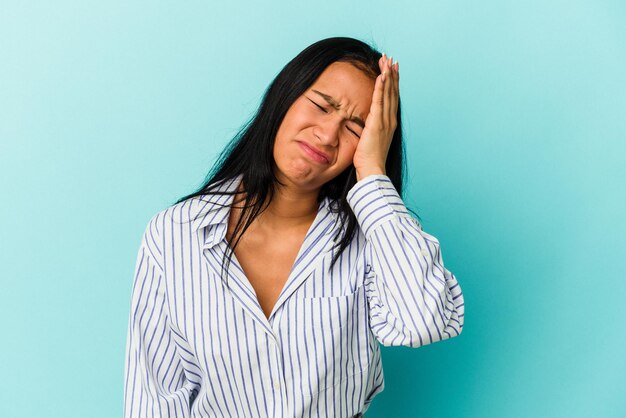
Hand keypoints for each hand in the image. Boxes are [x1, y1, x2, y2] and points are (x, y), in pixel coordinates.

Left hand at [353, 53, 398, 180]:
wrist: (372, 170)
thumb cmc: (369, 160)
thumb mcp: (370, 141)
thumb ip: (370, 130)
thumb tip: (366, 125)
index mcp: (389, 124)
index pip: (392, 99)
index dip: (392, 83)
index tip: (392, 70)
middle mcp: (390, 120)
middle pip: (393, 92)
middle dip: (392, 74)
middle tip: (391, 59)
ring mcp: (385, 121)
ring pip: (388, 93)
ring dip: (388, 75)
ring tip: (387, 61)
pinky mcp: (377, 122)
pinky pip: (380, 101)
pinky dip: (381, 87)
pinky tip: (382, 75)